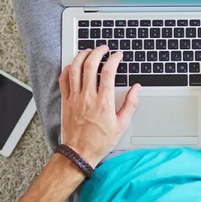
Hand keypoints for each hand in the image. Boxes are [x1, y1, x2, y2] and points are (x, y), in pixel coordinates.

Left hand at [58, 46, 140, 166]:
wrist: (79, 153)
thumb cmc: (100, 141)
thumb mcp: (122, 125)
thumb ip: (131, 104)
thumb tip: (136, 88)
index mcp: (103, 102)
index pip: (108, 72)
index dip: (113, 59)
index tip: (118, 56)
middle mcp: (88, 97)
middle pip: (90, 65)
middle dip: (98, 52)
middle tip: (104, 49)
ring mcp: (75, 98)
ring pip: (75, 69)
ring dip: (82, 56)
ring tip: (89, 51)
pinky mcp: (66, 101)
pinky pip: (63, 80)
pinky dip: (68, 69)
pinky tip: (73, 65)